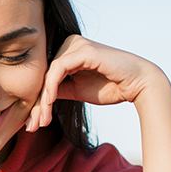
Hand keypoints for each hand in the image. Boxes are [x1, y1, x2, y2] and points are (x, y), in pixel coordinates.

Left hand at [26, 35, 170, 131]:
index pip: (45, 78)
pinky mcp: (83, 50)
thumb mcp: (77, 90)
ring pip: (48, 74)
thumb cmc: (110, 86)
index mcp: (67, 51)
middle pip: (43, 76)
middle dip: (37, 104)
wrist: (138, 85)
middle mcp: (70, 44)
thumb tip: (37, 102)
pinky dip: (51, 87)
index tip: (32, 125)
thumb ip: (58, 90)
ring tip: (42, 121)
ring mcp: (77, 45)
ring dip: (42, 100)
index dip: (37, 102)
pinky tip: (49, 103)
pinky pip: (59, 68)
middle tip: (32, 127)